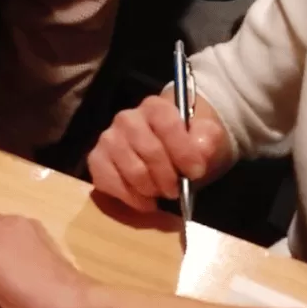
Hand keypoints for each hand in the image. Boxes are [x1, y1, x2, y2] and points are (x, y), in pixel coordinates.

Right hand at [86, 93, 228, 210]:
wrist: (173, 150)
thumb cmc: (191, 142)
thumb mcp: (209, 137)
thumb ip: (208, 139)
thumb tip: (199, 149)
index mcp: (155, 107)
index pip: (166, 125)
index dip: (183, 151)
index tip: (196, 172)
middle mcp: (126, 118)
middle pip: (150, 151)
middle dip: (168, 177)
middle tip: (177, 189)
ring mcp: (109, 139)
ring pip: (132, 171)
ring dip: (151, 189)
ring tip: (161, 192)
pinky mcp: (97, 160)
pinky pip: (108, 182)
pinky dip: (131, 198)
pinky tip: (145, 200)